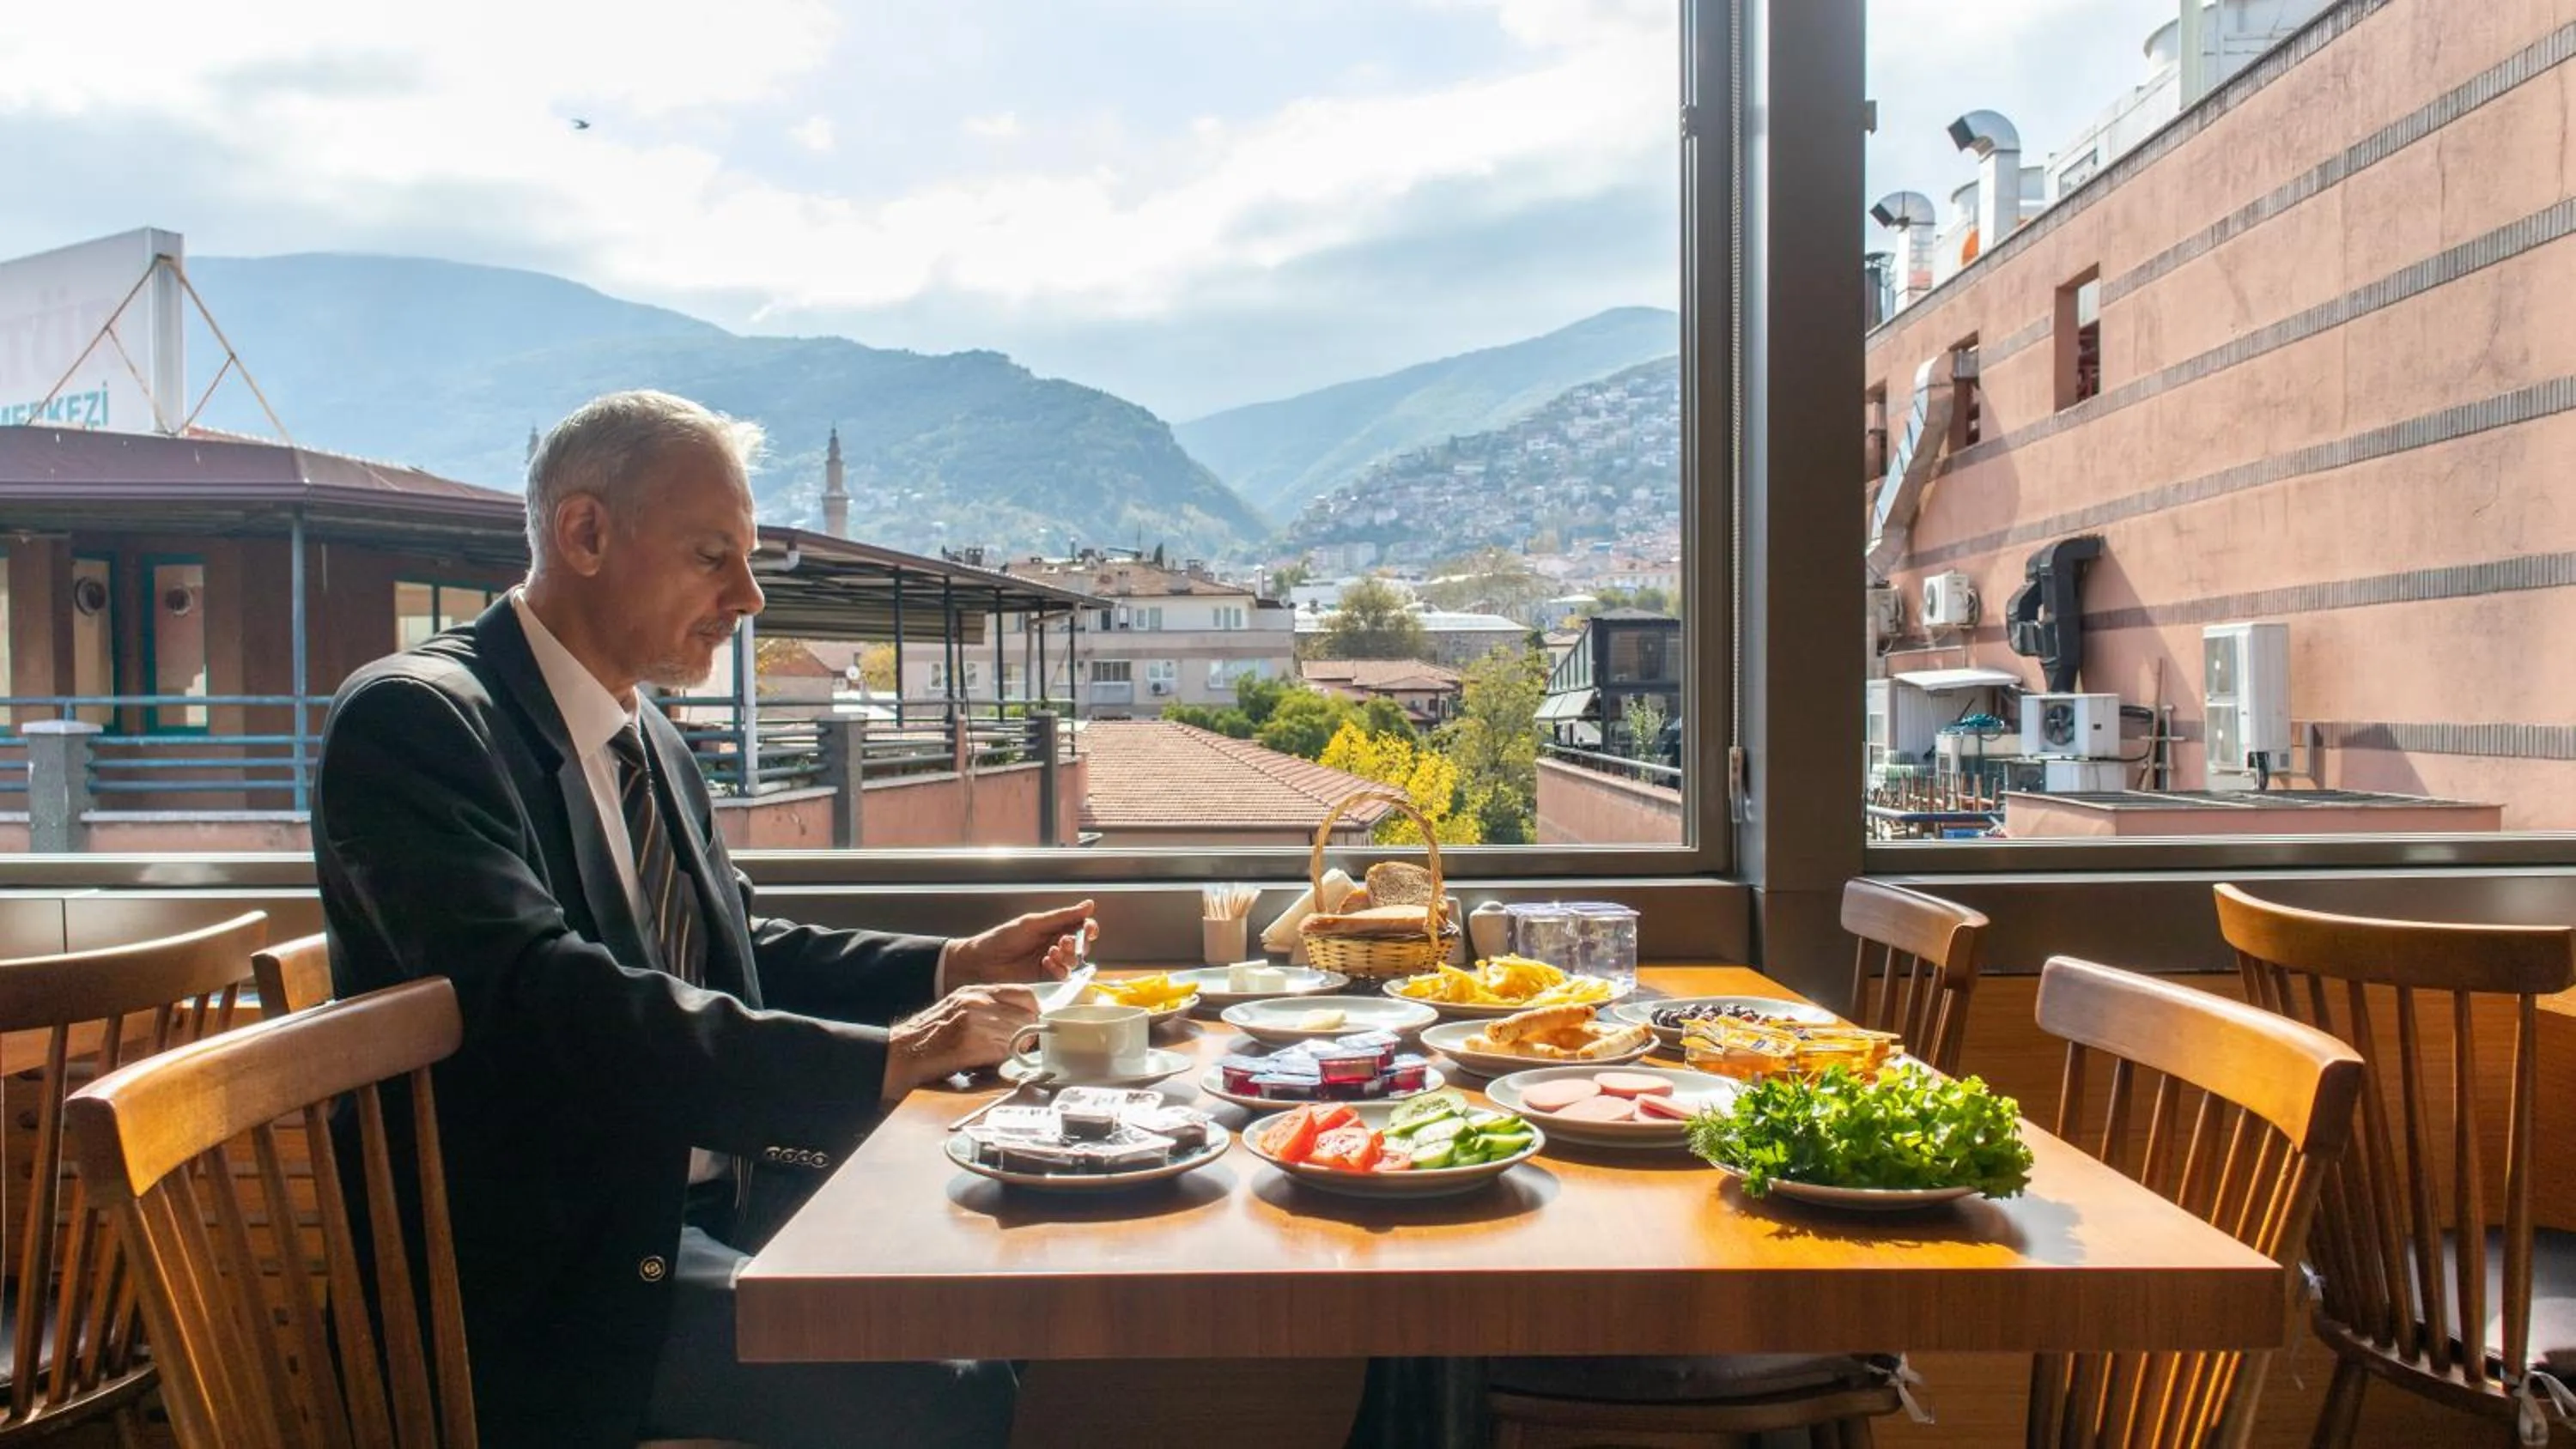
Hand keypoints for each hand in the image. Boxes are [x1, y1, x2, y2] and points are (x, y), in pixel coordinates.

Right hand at [883, 984, 1041, 1097]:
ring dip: (1016, 1048)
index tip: (1033, 1023)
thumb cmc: (930, 1035)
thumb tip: (1021, 1018)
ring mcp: (975, 1021)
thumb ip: (989, 1007)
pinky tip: (990, 1062)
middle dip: (1029, 1033)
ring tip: (1000, 1054)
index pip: (1025, 993)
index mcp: (976, 991)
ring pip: (1019, 1034)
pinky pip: (1004, 1052)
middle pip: (1026, 1016)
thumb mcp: (960, 1007)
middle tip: (1020, 1046)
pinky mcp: (972, 1043)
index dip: (1033, 1011)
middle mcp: (978, 1002)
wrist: (904, 1051)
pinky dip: (1003, 1060)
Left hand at [940, 900, 1095, 987]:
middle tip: (1065, 942)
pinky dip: (1059, 969)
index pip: (1080, 927)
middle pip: (1081, 946)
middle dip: (1078, 943)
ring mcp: (1051, 964)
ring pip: (1074, 962)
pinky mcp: (1046, 981)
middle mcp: (1055, 946)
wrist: (981, 962)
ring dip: (1068, 956)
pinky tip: (1046, 963)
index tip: (1089, 929)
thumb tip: (1089, 905)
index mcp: (1053, 929)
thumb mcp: (1033, 923)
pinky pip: (1063, 977)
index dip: (1088, 928)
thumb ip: (1062, 916)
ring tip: (1051, 952)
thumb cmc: (1002, 939)